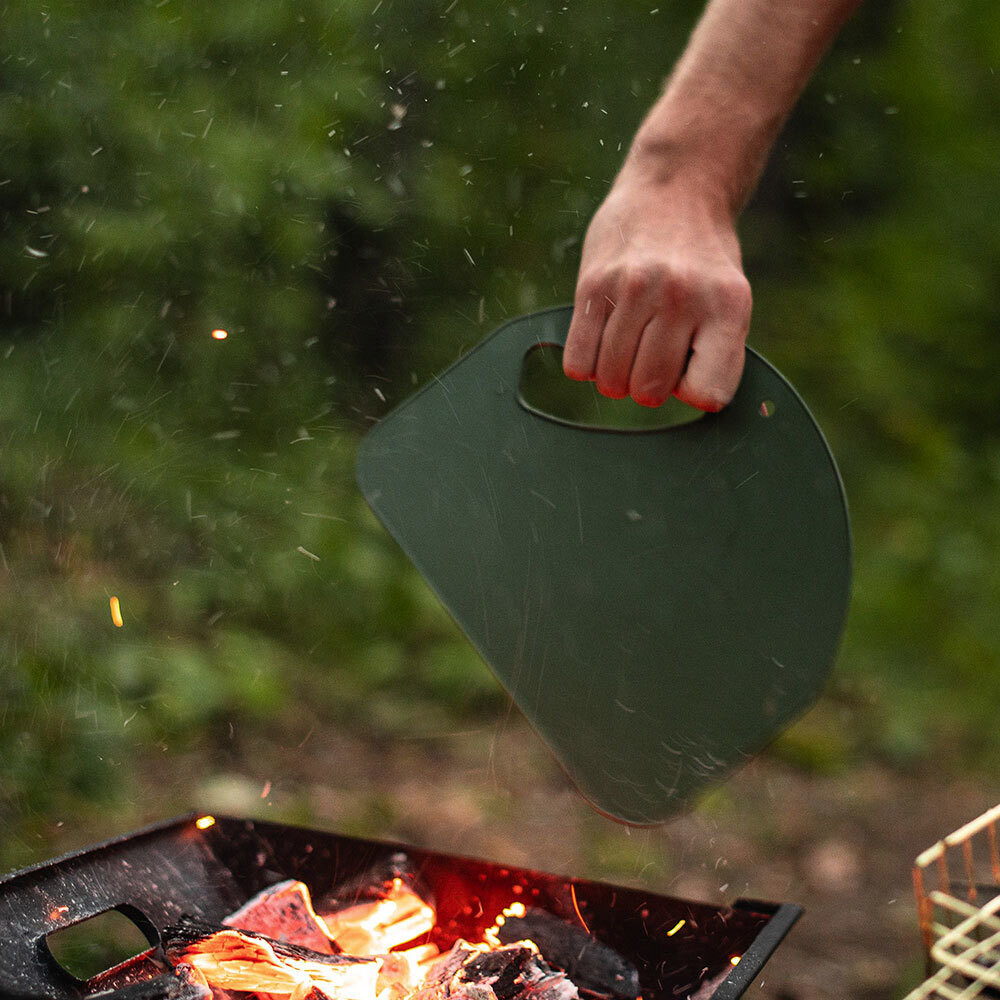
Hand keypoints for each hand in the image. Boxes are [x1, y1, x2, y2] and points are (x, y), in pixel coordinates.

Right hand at [563, 165, 751, 411]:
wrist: (675, 188)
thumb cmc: (703, 262)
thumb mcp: (731, 301)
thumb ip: (716, 354)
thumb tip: (690, 405)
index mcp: (726, 307)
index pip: (706, 395)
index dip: (692, 391)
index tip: (688, 370)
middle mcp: (681, 297)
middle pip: (649, 391)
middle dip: (647, 387)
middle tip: (651, 356)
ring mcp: (634, 289)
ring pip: (611, 380)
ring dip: (615, 377)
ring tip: (627, 347)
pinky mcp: (592, 284)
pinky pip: (578, 362)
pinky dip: (587, 365)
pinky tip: (601, 340)